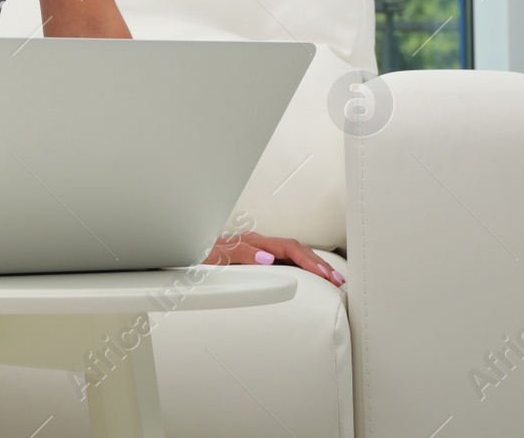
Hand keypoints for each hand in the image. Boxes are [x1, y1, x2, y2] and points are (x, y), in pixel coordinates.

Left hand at [204, 228, 344, 286]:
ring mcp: (259, 250)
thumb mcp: (214, 257)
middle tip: (338, 281)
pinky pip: (285, 260)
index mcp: (252, 242)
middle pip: (296, 249)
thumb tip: (268, 258)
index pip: (288, 248)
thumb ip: (239, 254)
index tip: (324, 275)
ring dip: (314, 266)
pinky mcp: (257, 258)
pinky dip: (303, 267)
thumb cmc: (197, 257)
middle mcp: (258, 244)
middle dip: (319, 264)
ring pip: (293, 254)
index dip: (308, 261)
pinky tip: (313, 276)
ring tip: (334, 279)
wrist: (184, 255)